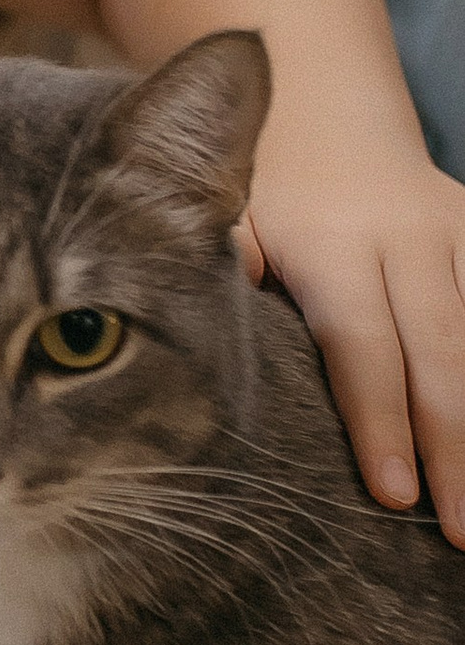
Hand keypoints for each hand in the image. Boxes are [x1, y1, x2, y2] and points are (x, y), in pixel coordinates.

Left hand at [243, 152, 464, 541]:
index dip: (379, 423)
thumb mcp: (232, 220)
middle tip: (459, 533)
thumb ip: (223, 272)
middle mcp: (405, 237)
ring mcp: (455, 234)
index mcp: (331, 242)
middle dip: (454, 449)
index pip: (362, 347)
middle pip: (441, 354)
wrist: (324, 111)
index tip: (394, 496)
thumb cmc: (265, 195)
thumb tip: (204, 333)